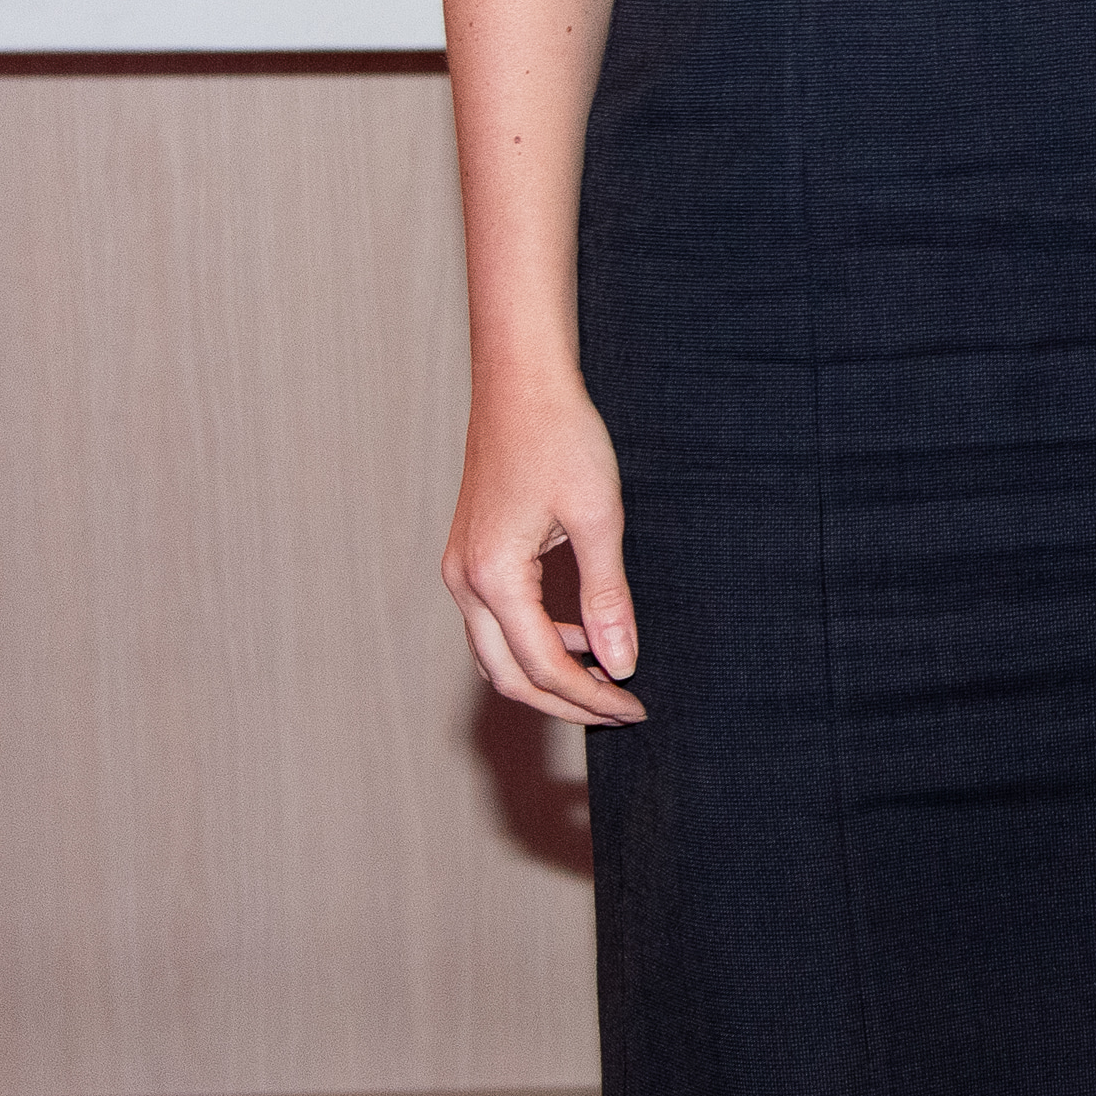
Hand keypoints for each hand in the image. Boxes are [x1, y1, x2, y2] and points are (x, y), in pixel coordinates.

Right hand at [445, 369, 644, 728]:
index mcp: (493, 577)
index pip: (543, 664)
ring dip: (548, 674)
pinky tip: (582, 634)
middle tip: (620, 711)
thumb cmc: (562, 438)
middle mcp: (464, 581)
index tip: (635, 708)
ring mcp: (460, 569)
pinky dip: (535, 641)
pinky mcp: (469, 556)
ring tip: (607, 679)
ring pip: (496, 653)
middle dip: (565, 701)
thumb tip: (622, 663)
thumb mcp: (599, 519)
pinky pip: (496, 622)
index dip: (590, 695)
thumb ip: (607, 597)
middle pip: (509, 674)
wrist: (521, 384)